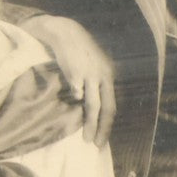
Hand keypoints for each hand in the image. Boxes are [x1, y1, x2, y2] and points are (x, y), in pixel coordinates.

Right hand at [22, 15, 115, 145]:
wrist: (65, 31)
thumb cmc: (78, 52)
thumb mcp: (93, 67)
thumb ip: (95, 86)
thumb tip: (93, 109)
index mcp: (108, 77)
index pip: (112, 106)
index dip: (108, 124)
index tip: (102, 140)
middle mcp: (103, 76)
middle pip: (106, 108)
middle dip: (102, 128)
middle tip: (96, 144)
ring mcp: (90, 74)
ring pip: (93, 104)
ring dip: (90, 123)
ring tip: (85, 138)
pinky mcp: (75, 70)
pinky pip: (77, 88)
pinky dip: (77, 98)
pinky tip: (73, 105)